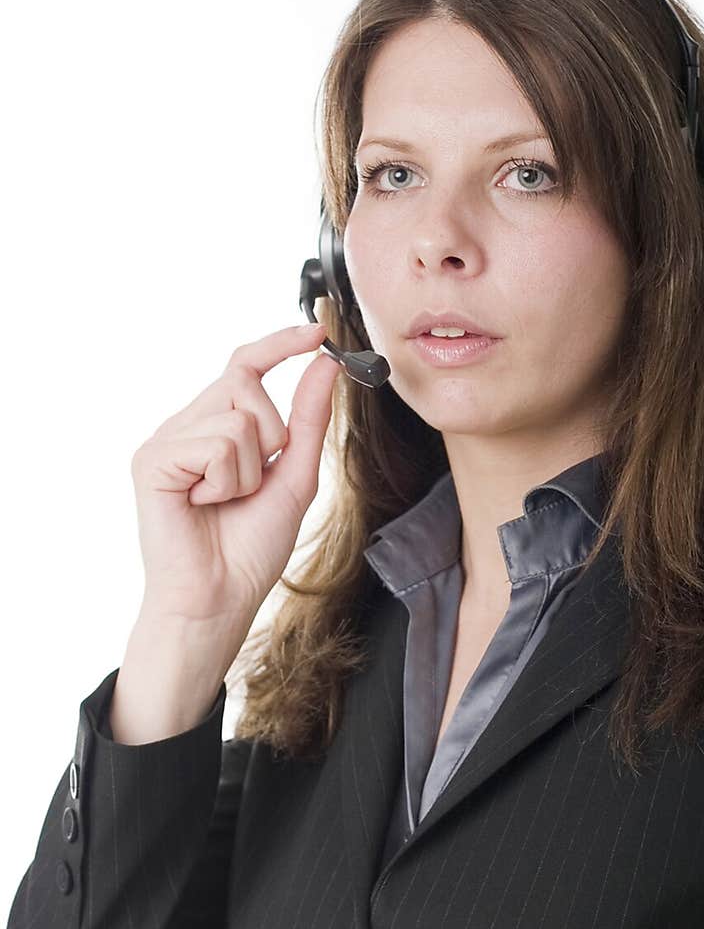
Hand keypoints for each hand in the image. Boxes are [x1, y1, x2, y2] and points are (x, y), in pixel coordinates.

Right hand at [128, 321, 341, 627]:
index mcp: (215, 426)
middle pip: (245, 384)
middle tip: (249, 485)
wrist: (220, 598)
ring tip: (224, 502)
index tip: (318, 330)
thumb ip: (309, 420)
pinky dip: (226, 481)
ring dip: (249, 470)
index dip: (279, 344)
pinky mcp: (152, 459)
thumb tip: (326, 364)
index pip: (245, 366)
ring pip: (237, 418)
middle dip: (271, 436)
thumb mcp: (296, 476)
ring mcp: (166, 439)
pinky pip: (217, 443)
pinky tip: (204, 506)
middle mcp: (187, 425)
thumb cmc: (250, 547)